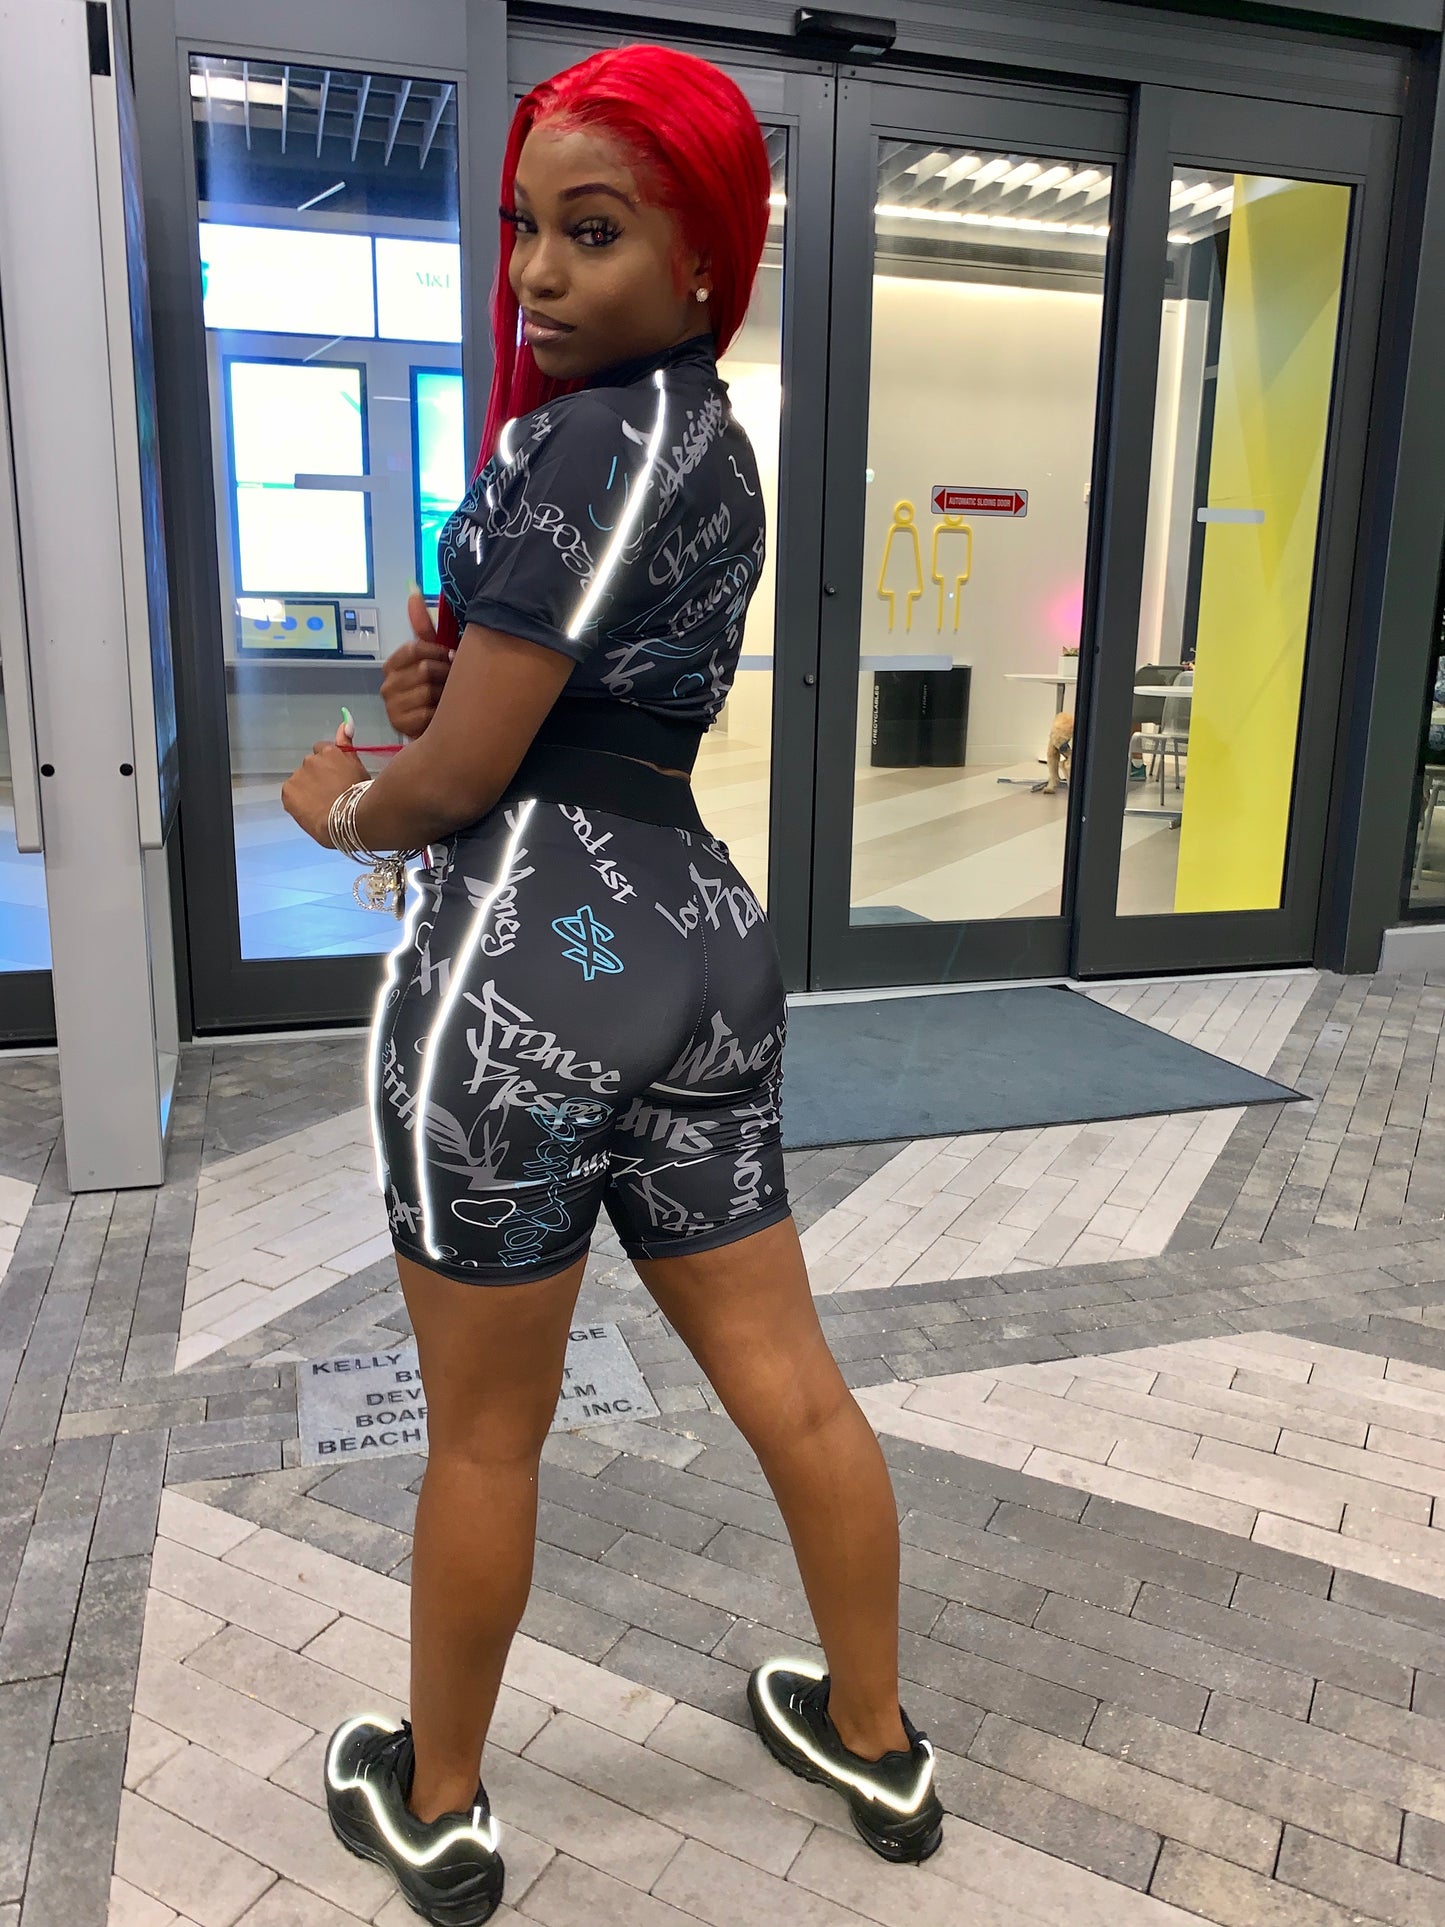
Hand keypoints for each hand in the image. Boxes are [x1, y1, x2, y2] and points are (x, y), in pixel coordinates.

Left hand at [281, 733, 368, 846]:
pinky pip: (291, 795)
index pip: (323, 751)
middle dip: (318, 778)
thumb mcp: (358, 767)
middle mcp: (310, 760)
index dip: (329, 767)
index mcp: (329, 752)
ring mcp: (297, 776)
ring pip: (301, 781)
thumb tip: (344, 720)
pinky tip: (311, 811)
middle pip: (311, 767)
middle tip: (331, 795)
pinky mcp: (288, 791)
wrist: (349, 821)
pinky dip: (298, 802)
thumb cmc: (361, 796)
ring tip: (322, 806)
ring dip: (308, 790)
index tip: (336, 779)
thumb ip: (347, 743)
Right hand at [380, 590, 453, 736]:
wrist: (438, 730)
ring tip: (451, 699)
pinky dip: (441, 714)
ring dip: (447, 695)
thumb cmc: (438, 689)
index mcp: (393, 664)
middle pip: (425, 669)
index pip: (416, 648)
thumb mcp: (433, 656)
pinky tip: (443, 716)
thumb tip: (413, 591)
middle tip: (455, 683)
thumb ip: (424, 627)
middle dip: (446, 675)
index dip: (439, 652)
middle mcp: (387, 684)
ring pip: (429, 691)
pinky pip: (429, 713)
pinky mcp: (400, 725)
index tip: (453, 658)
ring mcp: (391, 706)